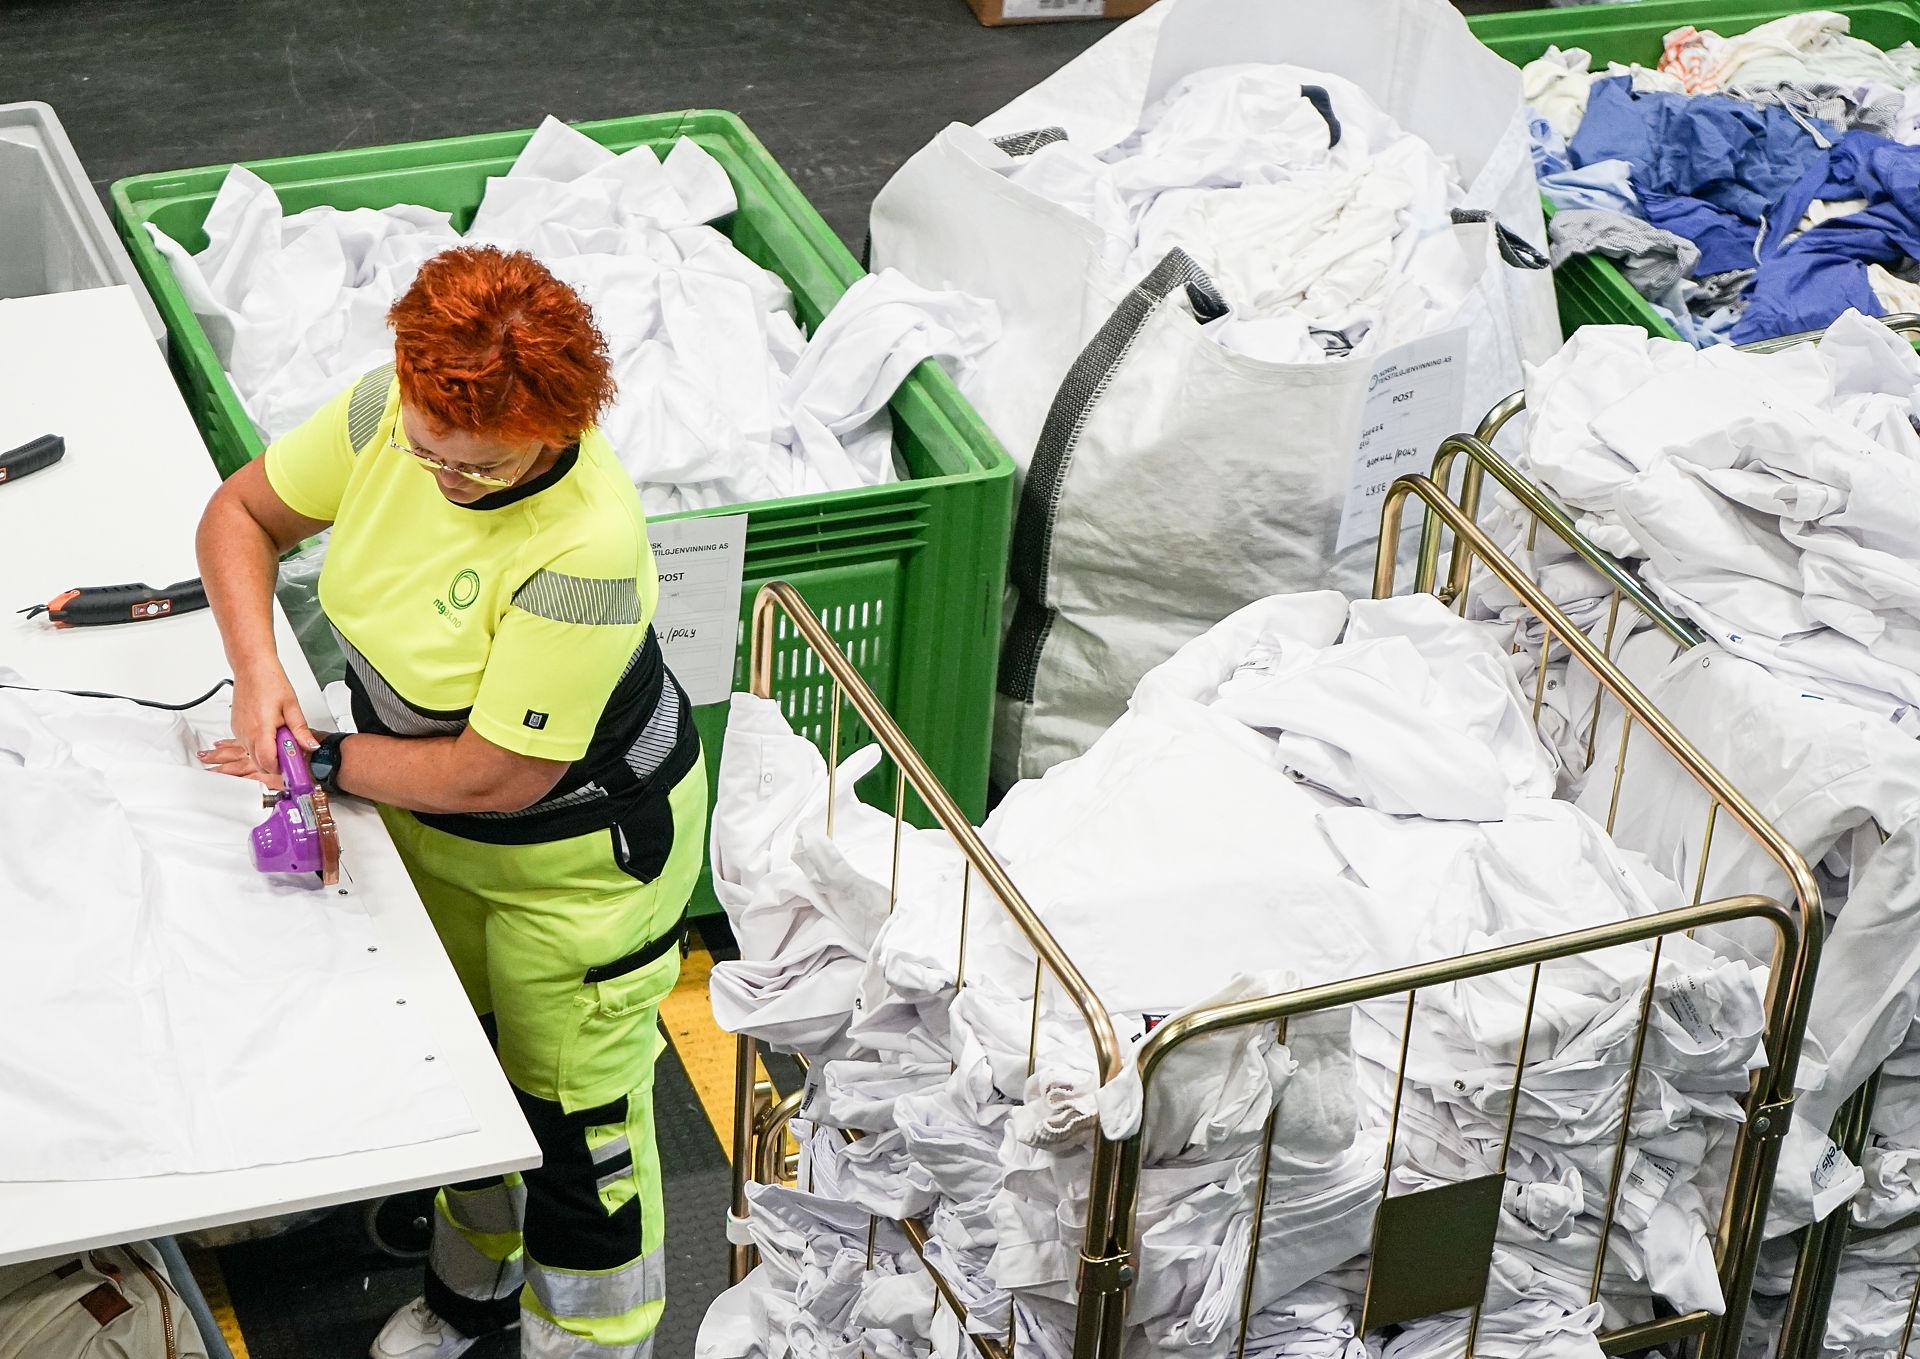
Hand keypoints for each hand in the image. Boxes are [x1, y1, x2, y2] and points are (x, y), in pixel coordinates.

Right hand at [200, 659, 314, 788]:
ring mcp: (239, 731)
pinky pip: (248, 745)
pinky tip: (271, 732)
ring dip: (269, 753)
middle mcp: (246, 733)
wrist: (252, 667)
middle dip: (277, 763)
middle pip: (260, 763)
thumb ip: (301, 730)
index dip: (283, 768)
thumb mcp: (292, 706)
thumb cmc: (269, 681)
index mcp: (261, 729)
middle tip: (292, 751)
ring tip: (282, 736)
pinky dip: (260, 745)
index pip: (269, 762)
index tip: (296, 766)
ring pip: (253, 755)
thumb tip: (310, 746)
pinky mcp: (236, 728)